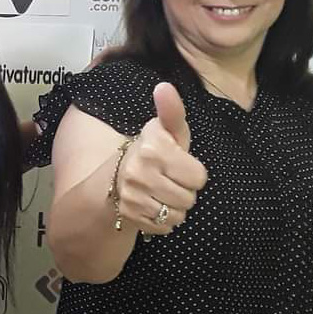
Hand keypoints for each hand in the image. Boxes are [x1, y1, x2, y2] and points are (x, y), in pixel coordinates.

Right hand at [115, 83, 207, 235]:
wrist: (113, 177)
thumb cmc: (151, 152)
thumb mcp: (165, 132)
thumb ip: (172, 112)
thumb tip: (164, 86)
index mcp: (153, 149)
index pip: (199, 177)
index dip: (192, 172)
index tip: (177, 164)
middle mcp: (140, 171)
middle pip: (189, 198)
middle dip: (183, 191)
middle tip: (168, 179)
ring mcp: (133, 195)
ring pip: (178, 214)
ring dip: (174, 207)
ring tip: (161, 193)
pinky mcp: (130, 215)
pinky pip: (164, 226)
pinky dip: (162, 220)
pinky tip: (152, 205)